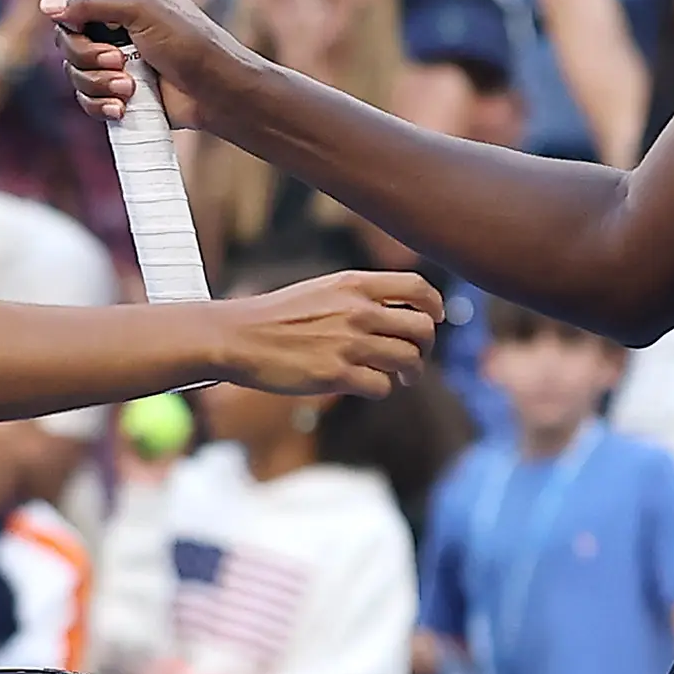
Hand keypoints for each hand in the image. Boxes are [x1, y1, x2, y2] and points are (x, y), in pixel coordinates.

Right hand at [47, 0, 255, 131]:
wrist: (217, 94)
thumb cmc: (192, 44)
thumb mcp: (144, 9)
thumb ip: (94, 1)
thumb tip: (48, 5)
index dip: (63, 2)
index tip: (70, 19)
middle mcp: (114, 24)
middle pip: (66, 35)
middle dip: (85, 54)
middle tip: (116, 59)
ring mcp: (115, 59)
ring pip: (74, 70)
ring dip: (97, 82)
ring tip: (130, 87)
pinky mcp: (118, 90)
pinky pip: (87, 98)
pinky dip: (101, 104)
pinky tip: (124, 106)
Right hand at [214, 270, 444, 398]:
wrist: (238, 337)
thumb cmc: (278, 317)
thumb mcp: (323, 290)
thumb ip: (360, 297)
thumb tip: (398, 316)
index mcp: (354, 284)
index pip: (417, 288)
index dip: (434, 306)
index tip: (434, 320)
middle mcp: (358, 310)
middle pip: (422, 329)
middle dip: (425, 348)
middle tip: (412, 360)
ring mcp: (349, 343)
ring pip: (409, 360)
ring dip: (409, 374)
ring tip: (396, 377)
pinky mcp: (337, 374)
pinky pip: (382, 387)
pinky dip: (379, 389)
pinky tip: (363, 385)